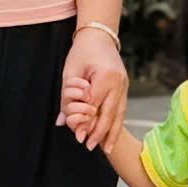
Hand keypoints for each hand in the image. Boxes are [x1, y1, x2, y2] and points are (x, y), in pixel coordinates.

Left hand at [59, 30, 127, 148]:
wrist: (100, 36)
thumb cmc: (82, 52)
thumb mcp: (70, 73)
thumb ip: (66, 98)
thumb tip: (62, 121)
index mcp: (105, 76)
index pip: (94, 105)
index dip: (86, 123)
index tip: (79, 137)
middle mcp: (118, 82)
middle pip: (109, 112)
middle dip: (99, 132)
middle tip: (90, 147)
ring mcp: (125, 84)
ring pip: (119, 114)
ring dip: (112, 133)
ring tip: (105, 150)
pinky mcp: (125, 87)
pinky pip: (122, 109)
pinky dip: (117, 124)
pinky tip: (112, 136)